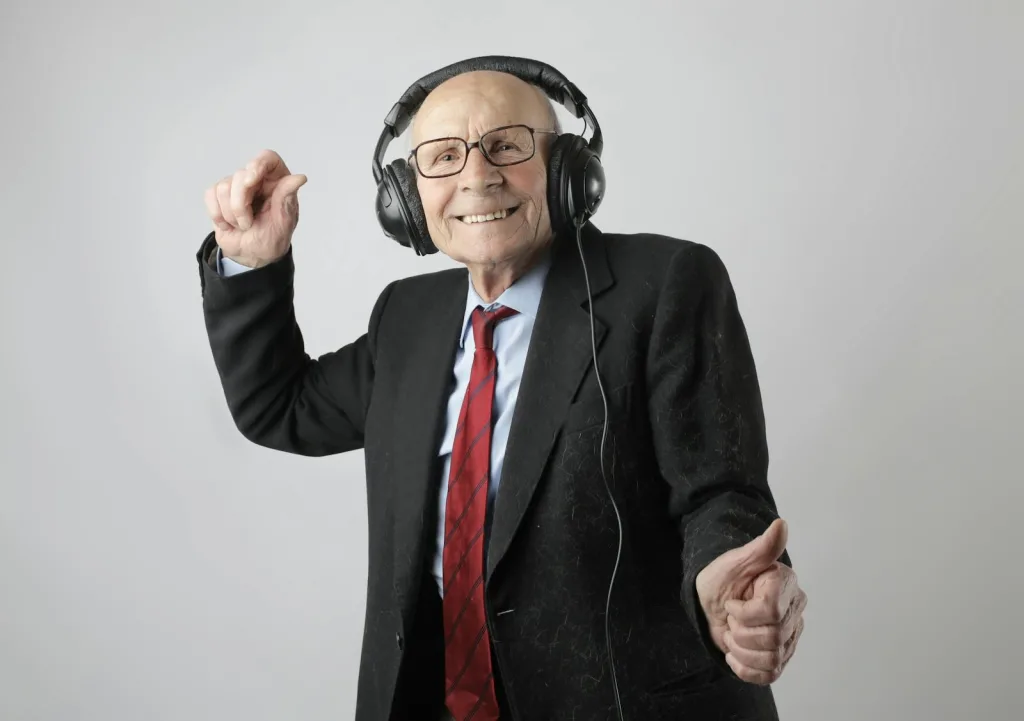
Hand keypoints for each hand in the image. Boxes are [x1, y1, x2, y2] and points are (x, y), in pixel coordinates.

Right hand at [203, 149, 307, 267]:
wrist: (252, 255)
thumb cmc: (271, 238)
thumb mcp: (284, 222)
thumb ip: (287, 198)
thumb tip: (300, 178)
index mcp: (278, 182)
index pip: (268, 159)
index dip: (257, 165)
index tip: (250, 181)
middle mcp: (257, 179)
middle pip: (240, 175)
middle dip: (241, 205)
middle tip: (249, 224)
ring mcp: (236, 185)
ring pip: (223, 187)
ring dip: (231, 214)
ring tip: (242, 225)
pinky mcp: (219, 194)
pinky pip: (211, 195)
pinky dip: (217, 214)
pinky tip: (228, 224)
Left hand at [694, 519, 806, 684]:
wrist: (712, 601)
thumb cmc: (722, 578)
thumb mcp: (735, 561)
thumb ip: (761, 547)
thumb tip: (781, 525)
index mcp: (786, 585)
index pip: (770, 612)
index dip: (744, 612)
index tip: (731, 602)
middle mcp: (794, 610)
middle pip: (772, 637)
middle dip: (740, 631)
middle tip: (730, 619)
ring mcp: (790, 636)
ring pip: (772, 658)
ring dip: (741, 651)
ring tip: (732, 635)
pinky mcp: (781, 656)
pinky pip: (770, 675)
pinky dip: (746, 669)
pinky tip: (735, 654)